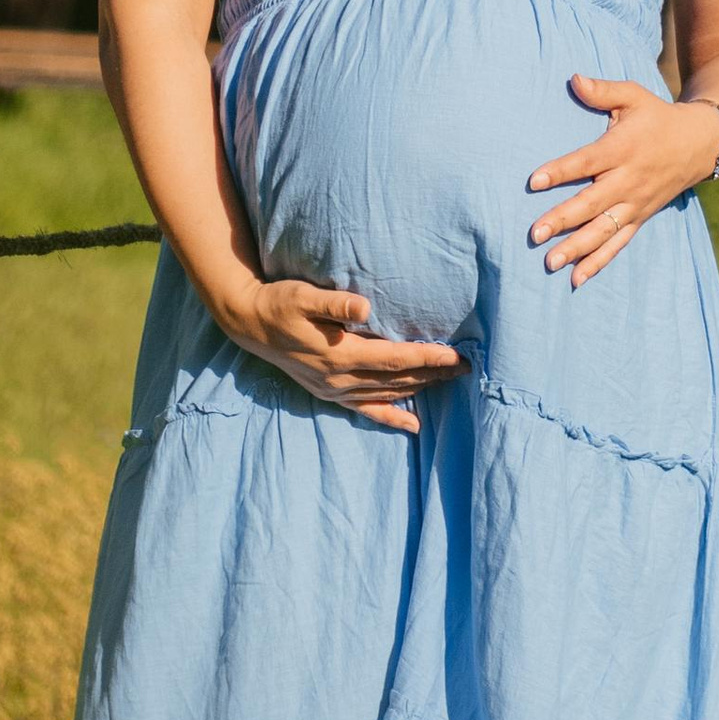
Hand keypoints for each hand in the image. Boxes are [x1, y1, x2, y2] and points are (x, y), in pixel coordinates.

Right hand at [217, 274, 462, 433]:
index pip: (395, 358)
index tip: (456, 356)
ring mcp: (335, 390)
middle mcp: (340, 378)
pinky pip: (366, 410)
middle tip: (468, 368)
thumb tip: (364, 307)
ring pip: (387, 393)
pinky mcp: (329, 393)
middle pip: (398, 378)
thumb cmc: (280, 303)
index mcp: (340, 354)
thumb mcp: (303, 295)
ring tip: (450, 382)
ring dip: (420, 388)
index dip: (427, 357)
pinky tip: (413, 425)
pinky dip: (391, 417)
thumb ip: (335, 303)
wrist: (250, 324)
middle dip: (434, 373)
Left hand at [527, 77, 718, 285]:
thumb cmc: (657, 117)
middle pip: (592, 203)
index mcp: (623, 148)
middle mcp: (629, 180)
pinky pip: (618, 243)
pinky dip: (598, 262)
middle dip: (562, 219)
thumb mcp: (635, 97)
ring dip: (577, 248)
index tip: (535, 181)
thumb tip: (573, 79)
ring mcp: (635, 203)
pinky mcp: (640, 218)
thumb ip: (603, 90)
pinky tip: (576, 279)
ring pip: (603, 230)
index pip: (588, 162)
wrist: (699, 144)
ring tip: (550, 262)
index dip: (562, 171)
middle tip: (534, 233)